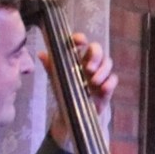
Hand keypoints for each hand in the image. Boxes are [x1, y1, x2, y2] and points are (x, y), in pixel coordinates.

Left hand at [43, 32, 116, 150]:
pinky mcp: (107, 86)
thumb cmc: (65, 92)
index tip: (81, 42)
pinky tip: (104, 88)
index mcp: (76, 58)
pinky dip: (110, 82)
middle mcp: (89, 63)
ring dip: (102, 70)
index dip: (81, 39)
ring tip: (93, 81)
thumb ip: (51, 67)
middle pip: (98, 49)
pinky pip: (113, 79)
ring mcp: (100, 74)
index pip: (80, 43)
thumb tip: (41, 54)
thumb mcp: (56, 79)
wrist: (73, 114)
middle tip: (88, 67)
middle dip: (96, 55)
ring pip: (108, 62)